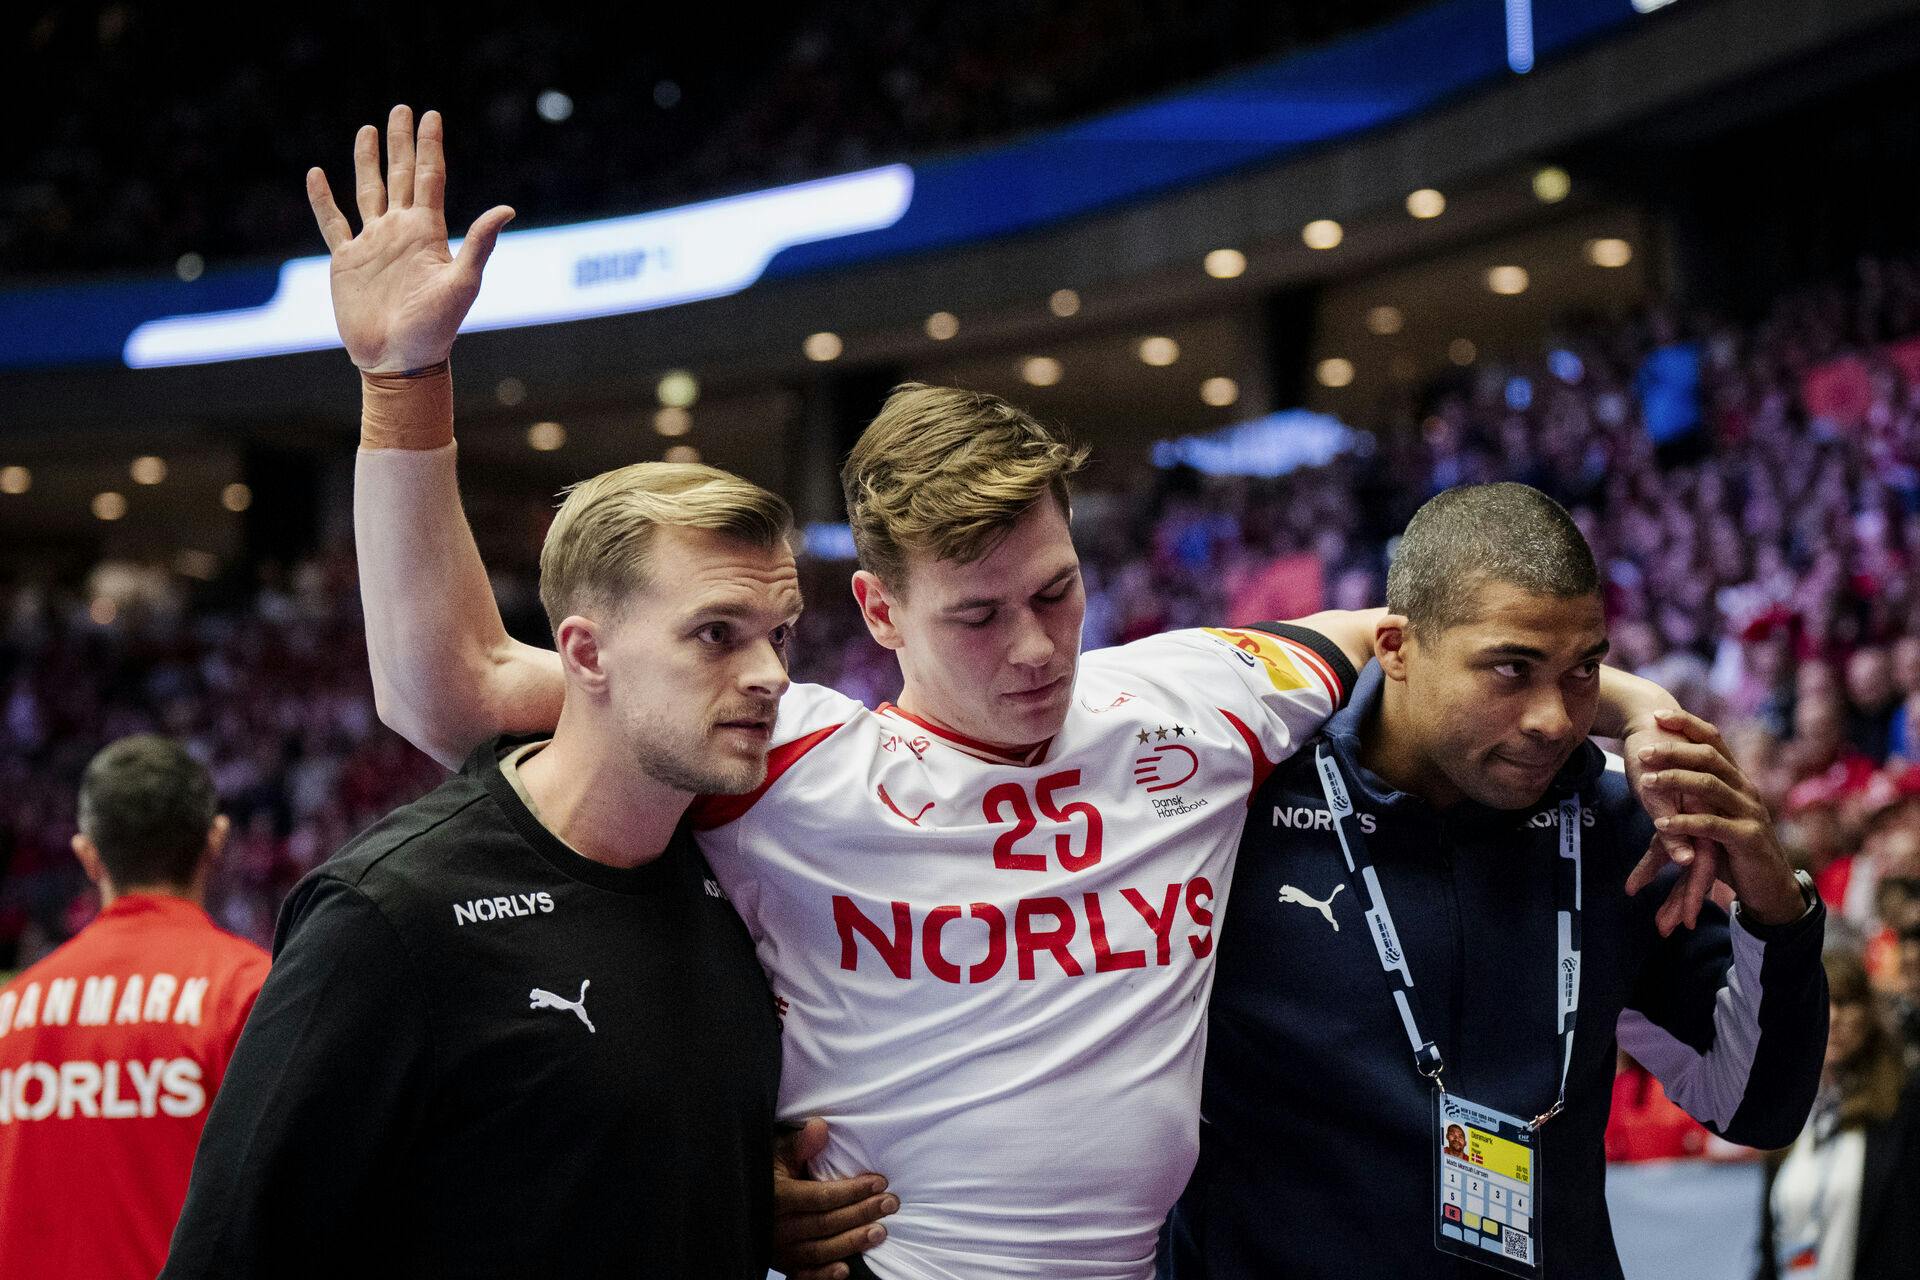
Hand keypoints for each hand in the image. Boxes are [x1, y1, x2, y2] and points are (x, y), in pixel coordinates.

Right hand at [306, 105, 513, 372]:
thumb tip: (507, 208)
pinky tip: (317, 175)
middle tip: (401, 109)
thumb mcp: (462, 283)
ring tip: (366, 130)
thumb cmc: (436, 328)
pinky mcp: (347, 261)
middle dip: (400, 142)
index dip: (429, 146)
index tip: (431, 115)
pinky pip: (332, 223)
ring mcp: (373, 244)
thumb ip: (479, 244)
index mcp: (426, 232)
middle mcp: (399, 231)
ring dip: (367, 161)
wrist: (400, 361)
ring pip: (368, 191)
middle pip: (400, 175)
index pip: (429, 177)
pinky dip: (322, 200)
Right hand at [773, 1118, 897, 1279]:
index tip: (879, 1182)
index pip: (822, 1197)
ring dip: (852, 1242)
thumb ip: (799, 1144)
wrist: (738, 1200)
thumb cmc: (765, 1172)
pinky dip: (823, 1275)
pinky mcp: (782, 1264)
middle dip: (861, 1213)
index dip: (852, 1191)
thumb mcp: (776, 1153)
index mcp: (777, 1196)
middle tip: (890, 1203)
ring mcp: (779, 1249)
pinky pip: (803, 1275)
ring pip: (820, 1250)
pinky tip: (846, 1270)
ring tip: (880, 1232)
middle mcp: (776, 1226)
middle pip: (826, 1223)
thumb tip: (820, 1127)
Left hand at [1630, 708, 1806, 929]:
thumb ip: (1693, 795)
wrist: (1769, 887)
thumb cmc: (1733, 848)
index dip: (1687, 723)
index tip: (1655, 714)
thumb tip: (1656, 771)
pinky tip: (1661, 823)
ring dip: (1675, 781)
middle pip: (1709, 757)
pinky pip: (1713, 824)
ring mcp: (1749, 812)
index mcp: (1736, 778)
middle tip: (1641, 752)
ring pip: (1711, 786)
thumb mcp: (1713, 814)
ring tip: (1645, 783)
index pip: (1713, 740)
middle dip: (1674, 751)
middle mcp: (1745, 789)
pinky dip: (1685, 822)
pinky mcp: (1748, 838)